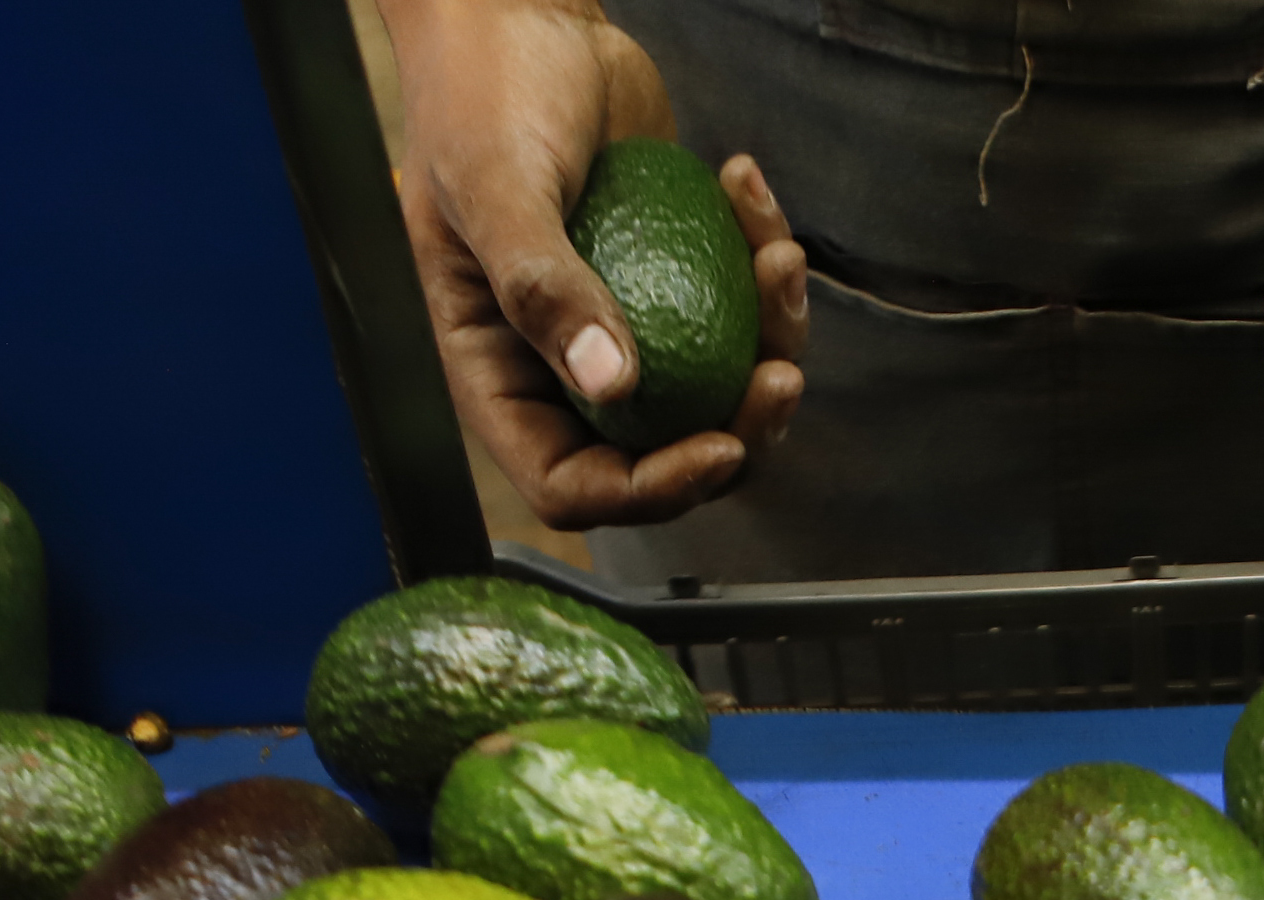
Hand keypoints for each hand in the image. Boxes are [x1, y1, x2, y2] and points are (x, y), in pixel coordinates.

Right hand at [379, 0, 808, 528]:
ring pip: (717, 386)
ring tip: (779, 257)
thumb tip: (615, 384)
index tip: (720, 445)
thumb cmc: (480, 93)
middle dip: (739, 429)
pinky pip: (737, 305)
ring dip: (771, 339)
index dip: (650, 489)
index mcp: (499, 375)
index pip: (573, 483)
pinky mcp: (675, 275)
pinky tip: (748, 186)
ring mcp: (625, 323)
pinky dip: (760, 257)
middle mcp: (563, 367)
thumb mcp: (494, 187)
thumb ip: (542, 288)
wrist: (518, 16)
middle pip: (663, 453)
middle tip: (784, 374)